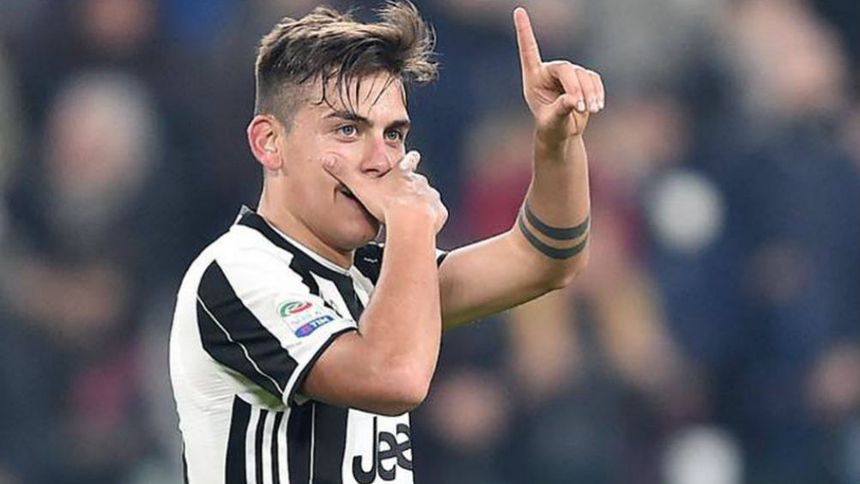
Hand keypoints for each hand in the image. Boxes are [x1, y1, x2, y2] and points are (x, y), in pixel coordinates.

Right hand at [323, 151, 447, 233]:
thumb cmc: (387, 205)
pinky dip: (431, 218)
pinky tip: (423, 225)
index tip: (414, 155)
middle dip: (414, 187)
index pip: (408, 161)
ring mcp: (432, 197)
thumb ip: (345, 174)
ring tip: (414, 214)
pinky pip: (436, 214)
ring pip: (429, 197)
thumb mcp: (361, 187)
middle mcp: (420, 182)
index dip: (409, 159)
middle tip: (405, 197)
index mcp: (403, 174)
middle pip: (419, 181)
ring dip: (423, 203)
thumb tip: (326, 159)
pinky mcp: (439, 212)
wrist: (411, 222)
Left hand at [514, 7, 604, 144]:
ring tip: (592, 111)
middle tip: (580, 108)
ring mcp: (568, 73)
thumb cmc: (551, 127)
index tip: (518, 11)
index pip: (529, 50)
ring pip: (583, 75)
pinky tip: (597, 106)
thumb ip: (560, 110)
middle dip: (576, 88)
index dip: (524, 31)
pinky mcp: (584, 78)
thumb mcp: (551, 122)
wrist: (562, 133)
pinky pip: (594, 80)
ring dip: (590, 94)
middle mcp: (549, 70)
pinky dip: (597, 93)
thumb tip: (573, 100)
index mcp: (533, 77)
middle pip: (566, 69)